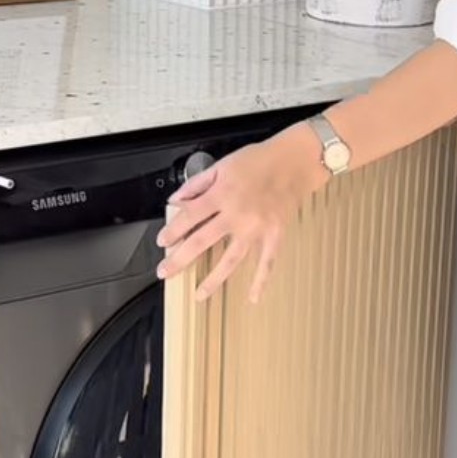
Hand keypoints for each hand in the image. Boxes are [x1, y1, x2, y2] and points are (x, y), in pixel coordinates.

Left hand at [154, 130, 321, 303]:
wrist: (295, 162)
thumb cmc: (258, 160)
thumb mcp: (222, 165)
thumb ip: (197, 184)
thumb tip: (176, 201)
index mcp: (221, 194)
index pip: (190, 216)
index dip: (173, 230)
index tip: (162, 241)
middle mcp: (237, 214)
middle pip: (203, 241)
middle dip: (181, 259)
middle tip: (165, 273)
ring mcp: (256, 228)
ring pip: (231, 259)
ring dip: (213, 279)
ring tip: (199, 295)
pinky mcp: (274, 234)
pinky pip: (266, 262)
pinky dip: (260, 281)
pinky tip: (252, 297)